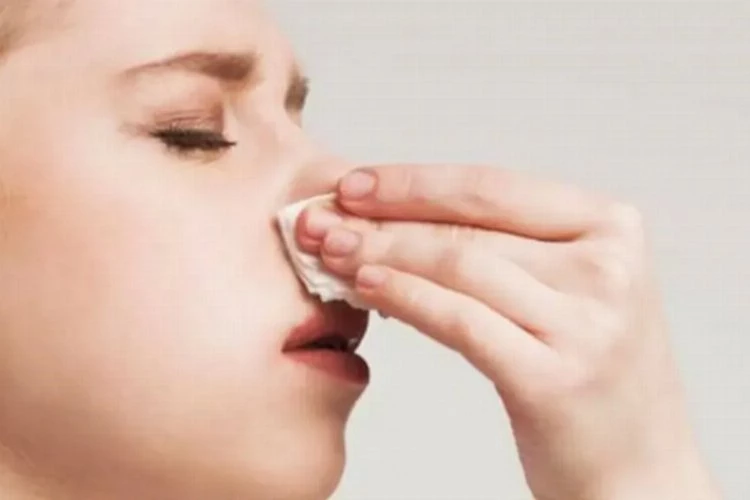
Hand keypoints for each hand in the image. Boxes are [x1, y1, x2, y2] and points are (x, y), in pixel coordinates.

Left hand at [296, 165, 719, 499]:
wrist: (636, 471)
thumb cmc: (590, 373)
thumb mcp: (566, 291)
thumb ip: (506, 248)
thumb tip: (400, 217)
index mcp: (611, 227)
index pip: (492, 187)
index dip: (413, 182)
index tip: (355, 184)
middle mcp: (606, 268)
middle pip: (469, 226)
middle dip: (382, 219)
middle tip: (319, 216)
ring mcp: (585, 323)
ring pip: (458, 266)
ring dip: (381, 254)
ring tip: (329, 250)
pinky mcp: (554, 377)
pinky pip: (460, 321)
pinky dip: (405, 298)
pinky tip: (365, 287)